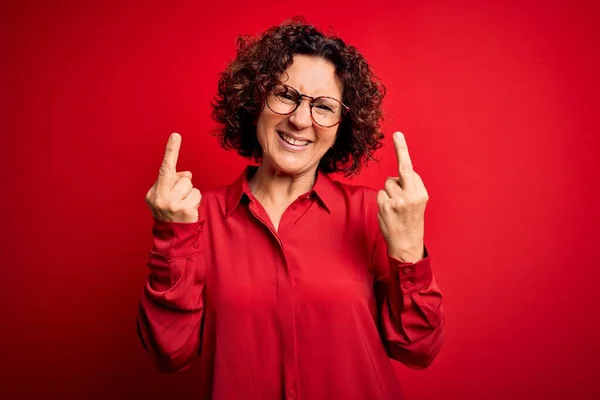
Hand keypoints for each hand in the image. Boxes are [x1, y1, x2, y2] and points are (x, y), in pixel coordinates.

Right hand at [145, 133, 201, 222]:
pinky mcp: (184, 210)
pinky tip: (188, 211)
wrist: (171, 236)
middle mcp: (161, 197)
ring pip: (191, 187)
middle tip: (178, 201)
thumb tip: (188, 175)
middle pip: (184, 179)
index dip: (171, 150)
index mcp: (155, 191)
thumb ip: (174, 182)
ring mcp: (172, 205)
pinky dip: (195, 202)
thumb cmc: (169, 212)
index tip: (176, 135)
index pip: (164, 168)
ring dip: (191, 195)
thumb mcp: (166, 195)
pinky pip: (197, 196)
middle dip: (185, 188)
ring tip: (183, 206)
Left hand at [377, 132, 427, 262]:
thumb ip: (411, 187)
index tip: (398, 135)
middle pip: (401, 170)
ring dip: (389, 191)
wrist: (406, 244)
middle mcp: (411, 195)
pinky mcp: (385, 207)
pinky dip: (383, 200)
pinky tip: (389, 211)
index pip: (410, 169)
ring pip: (388, 183)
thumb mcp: (418, 203)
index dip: (402, 151)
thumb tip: (399, 175)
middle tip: (397, 135)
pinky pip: (381, 194)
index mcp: (421, 193)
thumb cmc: (411, 221)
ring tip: (395, 206)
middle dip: (400, 150)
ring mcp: (397, 201)